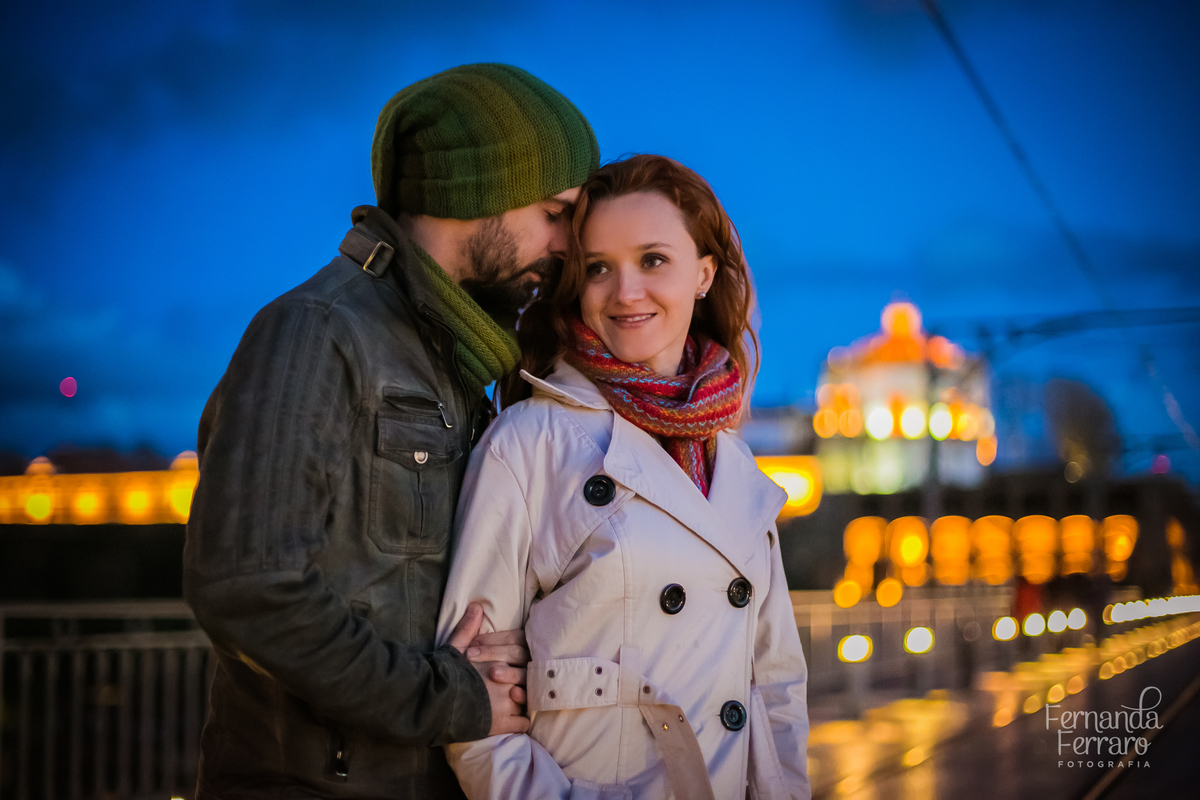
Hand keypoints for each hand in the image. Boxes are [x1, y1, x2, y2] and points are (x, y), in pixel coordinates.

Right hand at [448, 603, 529, 735]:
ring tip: (517, 706)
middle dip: (523, 684)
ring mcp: (506, 702)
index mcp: (497, 660)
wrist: (434, 702)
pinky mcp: (502, 723)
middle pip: (526, 681)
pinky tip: (514, 722)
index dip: (517, 664)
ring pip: (527, 702)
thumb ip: (468, 628)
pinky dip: (520, 723)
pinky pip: (523, 723)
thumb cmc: (443, 674)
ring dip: (523, 704)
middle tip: (518, 689)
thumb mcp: (454, 647)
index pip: (520, 658)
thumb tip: (476, 607)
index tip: (513, 670)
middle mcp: (506, 679)